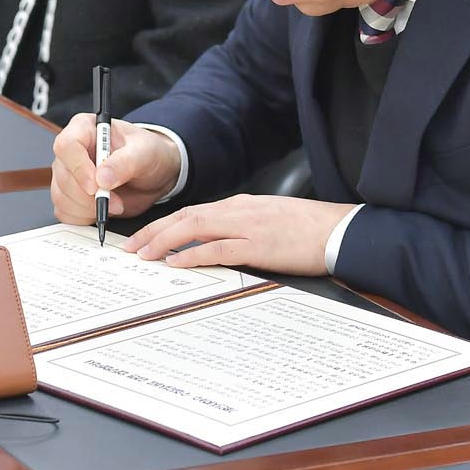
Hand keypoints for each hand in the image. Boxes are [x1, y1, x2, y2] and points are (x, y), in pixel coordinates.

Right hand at [50, 115, 180, 224]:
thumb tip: (102, 178)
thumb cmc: (147, 154)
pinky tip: (103, 210)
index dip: (79, 168)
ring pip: (62, 197)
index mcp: (85, 128)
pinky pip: (66, 212)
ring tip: (115, 204)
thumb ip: (125, 162)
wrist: (152, 176)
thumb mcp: (145, 152)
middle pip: (63, 176)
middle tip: (116, 201)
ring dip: (88, 208)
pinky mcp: (69, 196)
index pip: (67, 145)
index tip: (96, 186)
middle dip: (89, 196)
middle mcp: (72, 151)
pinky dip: (84, 217)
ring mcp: (68, 175)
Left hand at [122, 194, 357, 275]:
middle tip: (131, 249)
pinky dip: (193, 255)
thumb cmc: (308, 230)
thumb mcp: (269, 221)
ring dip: (165, 242)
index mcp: (241, 205)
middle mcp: (239, 211)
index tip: (144, 238)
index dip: (164, 225)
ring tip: (144, 256)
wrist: (339, 230)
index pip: (193, 212)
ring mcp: (248, 227)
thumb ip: (241, 227)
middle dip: (154, 232)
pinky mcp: (259, 246)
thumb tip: (214, 243)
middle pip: (186, 217)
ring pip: (195, 229)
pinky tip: (177, 263)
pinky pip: (218, 249)